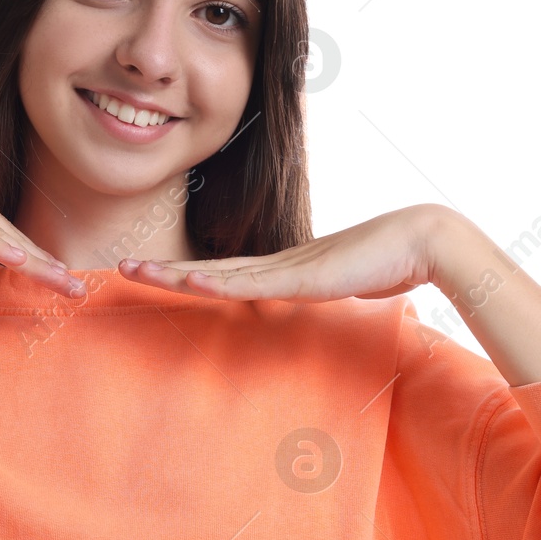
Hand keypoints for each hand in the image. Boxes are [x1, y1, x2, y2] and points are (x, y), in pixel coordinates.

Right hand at [0, 59, 83, 297]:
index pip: (0, 229)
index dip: (28, 253)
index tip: (52, 272)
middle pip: (13, 237)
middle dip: (47, 266)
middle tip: (78, 288)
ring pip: (4, 236)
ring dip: (38, 264)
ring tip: (68, 283)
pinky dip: (0, 246)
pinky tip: (24, 263)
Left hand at [118, 204, 452, 302]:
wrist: (423, 241)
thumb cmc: (388, 261)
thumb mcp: (341, 285)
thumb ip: (320, 292)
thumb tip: (313, 299)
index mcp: (282, 269)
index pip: (222, 273)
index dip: (183, 274)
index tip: (148, 274)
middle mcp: (276, 264)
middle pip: (207, 268)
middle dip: (162, 270)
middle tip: (118, 268)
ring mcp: (287, 268)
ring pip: (218, 273)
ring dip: (173, 274)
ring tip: (133, 271)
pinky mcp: (304, 277)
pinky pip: (253, 283)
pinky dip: (218, 281)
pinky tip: (188, 281)